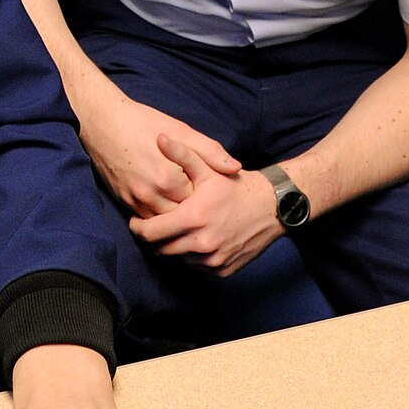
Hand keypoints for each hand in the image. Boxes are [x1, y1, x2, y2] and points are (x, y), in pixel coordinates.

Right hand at [64, 83, 239, 218]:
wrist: (101, 121)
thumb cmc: (143, 122)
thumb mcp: (181, 130)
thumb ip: (210, 151)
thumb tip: (236, 168)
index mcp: (169, 178)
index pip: (199, 203)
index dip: (208, 198)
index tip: (213, 193)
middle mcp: (151, 194)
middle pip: (182, 217)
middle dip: (193, 211)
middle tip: (204, 203)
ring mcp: (135, 199)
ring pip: (163, 222)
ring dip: (175, 216)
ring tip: (187, 205)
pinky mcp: (123, 200)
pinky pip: (146, 218)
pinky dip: (158, 215)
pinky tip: (166, 203)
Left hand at [129, 137, 282, 273]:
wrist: (271, 208)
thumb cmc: (235, 186)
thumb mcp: (208, 168)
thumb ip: (181, 154)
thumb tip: (159, 138)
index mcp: (193, 218)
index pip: (149, 233)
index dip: (138, 227)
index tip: (137, 220)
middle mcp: (201, 243)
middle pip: (159, 250)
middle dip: (152, 239)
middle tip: (153, 226)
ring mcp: (212, 260)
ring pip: (176, 260)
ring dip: (170, 248)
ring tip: (172, 231)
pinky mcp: (222, 270)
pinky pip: (195, 268)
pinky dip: (189, 257)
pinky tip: (192, 240)